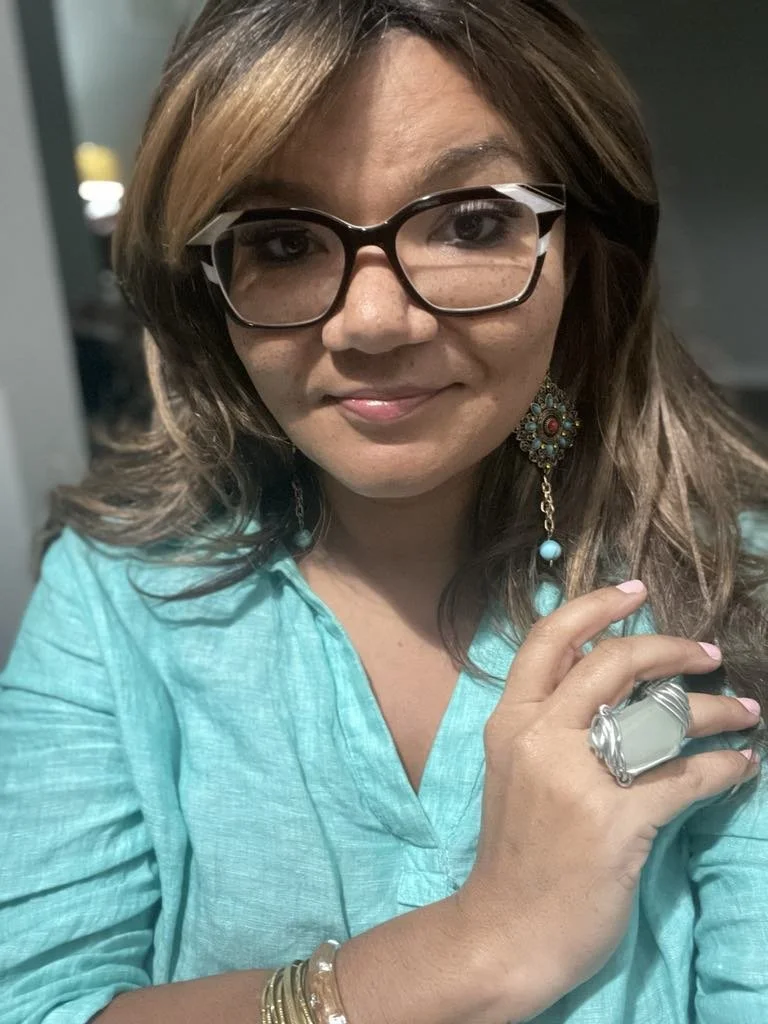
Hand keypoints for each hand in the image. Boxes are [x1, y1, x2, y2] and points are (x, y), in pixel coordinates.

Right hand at [456, 581, 759, 1017]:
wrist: (506, 928)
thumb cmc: (516, 847)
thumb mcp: (514, 768)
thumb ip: (548, 718)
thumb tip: (602, 672)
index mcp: (511, 720)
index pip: (550, 639)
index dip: (595, 605)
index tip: (634, 590)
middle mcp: (541, 737)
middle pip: (615, 663)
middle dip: (672, 648)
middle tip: (709, 653)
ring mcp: (578, 779)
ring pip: (660, 716)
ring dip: (716, 710)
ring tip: (745, 713)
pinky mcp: (617, 823)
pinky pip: (688, 778)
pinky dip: (725, 767)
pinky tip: (742, 765)